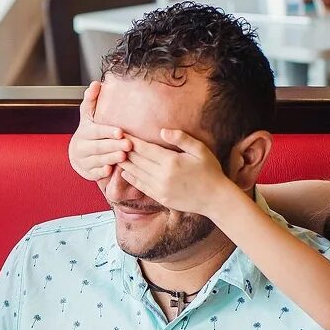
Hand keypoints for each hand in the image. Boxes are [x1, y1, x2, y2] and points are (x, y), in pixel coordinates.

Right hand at [68, 81, 130, 180]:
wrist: (78, 153)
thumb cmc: (89, 132)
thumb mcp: (88, 116)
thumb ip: (92, 100)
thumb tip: (96, 83)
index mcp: (84, 132)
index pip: (96, 131)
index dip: (107, 131)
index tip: (120, 131)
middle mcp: (82, 147)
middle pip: (98, 146)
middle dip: (113, 146)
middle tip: (128, 144)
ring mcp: (84, 161)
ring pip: (98, 160)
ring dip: (111, 158)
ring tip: (124, 156)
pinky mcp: (88, 173)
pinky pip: (95, 173)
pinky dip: (102, 172)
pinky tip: (112, 170)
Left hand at [116, 129, 237, 216]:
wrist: (215, 199)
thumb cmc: (210, 171)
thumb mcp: (200, 150)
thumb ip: (181, 138)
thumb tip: (162, 130)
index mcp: (171, 161)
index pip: (144, 148)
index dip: (131, 141)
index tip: (122, 133)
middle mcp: (162, 176)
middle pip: (137, 160)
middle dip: (124, 150)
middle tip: (113, 142)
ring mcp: (160, 189)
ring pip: (136, 173)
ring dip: (125, 164)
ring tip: (114, 155)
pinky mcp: (160, 198)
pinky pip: (141, 187)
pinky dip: (131, 179)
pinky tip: (124, 172)